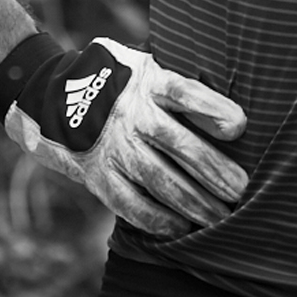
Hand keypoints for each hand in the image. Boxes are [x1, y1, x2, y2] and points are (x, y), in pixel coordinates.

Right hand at [5, 38, 248, 237]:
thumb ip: (179, 83)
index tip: (239, 127)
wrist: (55, 96)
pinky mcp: (97, 174)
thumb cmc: (122, 82)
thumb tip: (233, 112)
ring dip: (192, 201)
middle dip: (212, 169)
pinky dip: (156, 219)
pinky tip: (181, 229)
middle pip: (176, 142)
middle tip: (241, 190)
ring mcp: (112, 145)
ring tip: (220, 217)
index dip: (212, 109)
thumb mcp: (146, 67)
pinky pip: (129, 203)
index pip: (184, 92)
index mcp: (148, 80)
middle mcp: (130, 112)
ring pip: (157, 178)